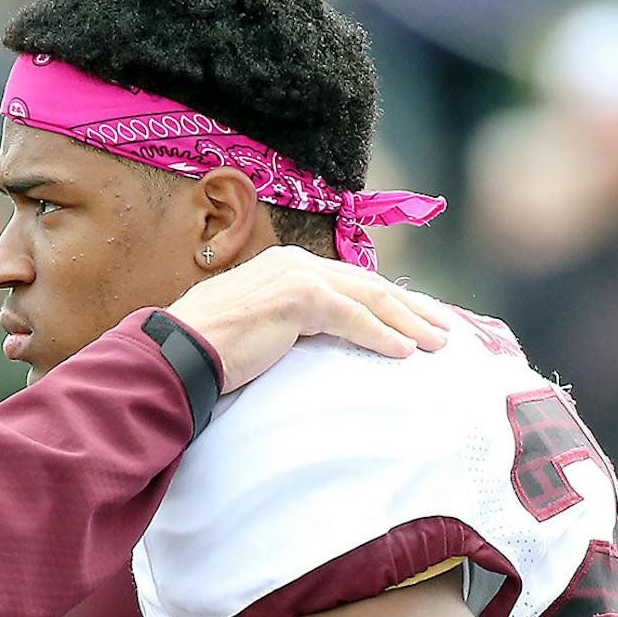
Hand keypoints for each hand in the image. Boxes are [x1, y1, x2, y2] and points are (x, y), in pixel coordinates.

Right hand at [165, 245, 449, 393]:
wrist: (175, 353)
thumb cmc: (203, 350)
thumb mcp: (250, 327)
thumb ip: (283, 324)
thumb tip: (307, 343)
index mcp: (283, 267)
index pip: (347, 281)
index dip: (385, 300)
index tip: (413, 317)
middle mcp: (293, 263)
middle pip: (366, 283)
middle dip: (409, 305)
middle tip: (442, 326)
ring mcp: (297, 277)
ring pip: (368, 297)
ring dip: (408, 320)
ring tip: (436, 341)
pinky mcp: (299, 299)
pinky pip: (353, 318)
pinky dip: (382, 334)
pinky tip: (405, 351)